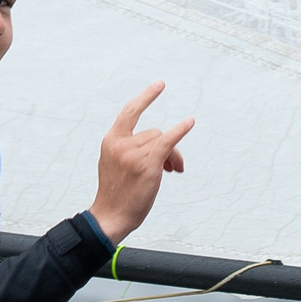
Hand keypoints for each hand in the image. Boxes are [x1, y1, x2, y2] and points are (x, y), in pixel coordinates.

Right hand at [86, 82, 193, 245]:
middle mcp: (121, 144)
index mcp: (110, 141)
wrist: (111, 216)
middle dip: (166, 148)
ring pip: (163, 142)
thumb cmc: (116, 194)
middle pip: (154, 132)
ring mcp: (133, 154)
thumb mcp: (116, 165)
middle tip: (172, 167)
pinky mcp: (147, 165)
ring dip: (172, 156)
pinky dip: (180, 130)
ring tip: (172, 172)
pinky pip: (168, 142)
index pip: (130, 112)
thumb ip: (132, 149)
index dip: (146, 97)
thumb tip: (165, 148)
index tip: (160, 85)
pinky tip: (190, 122)